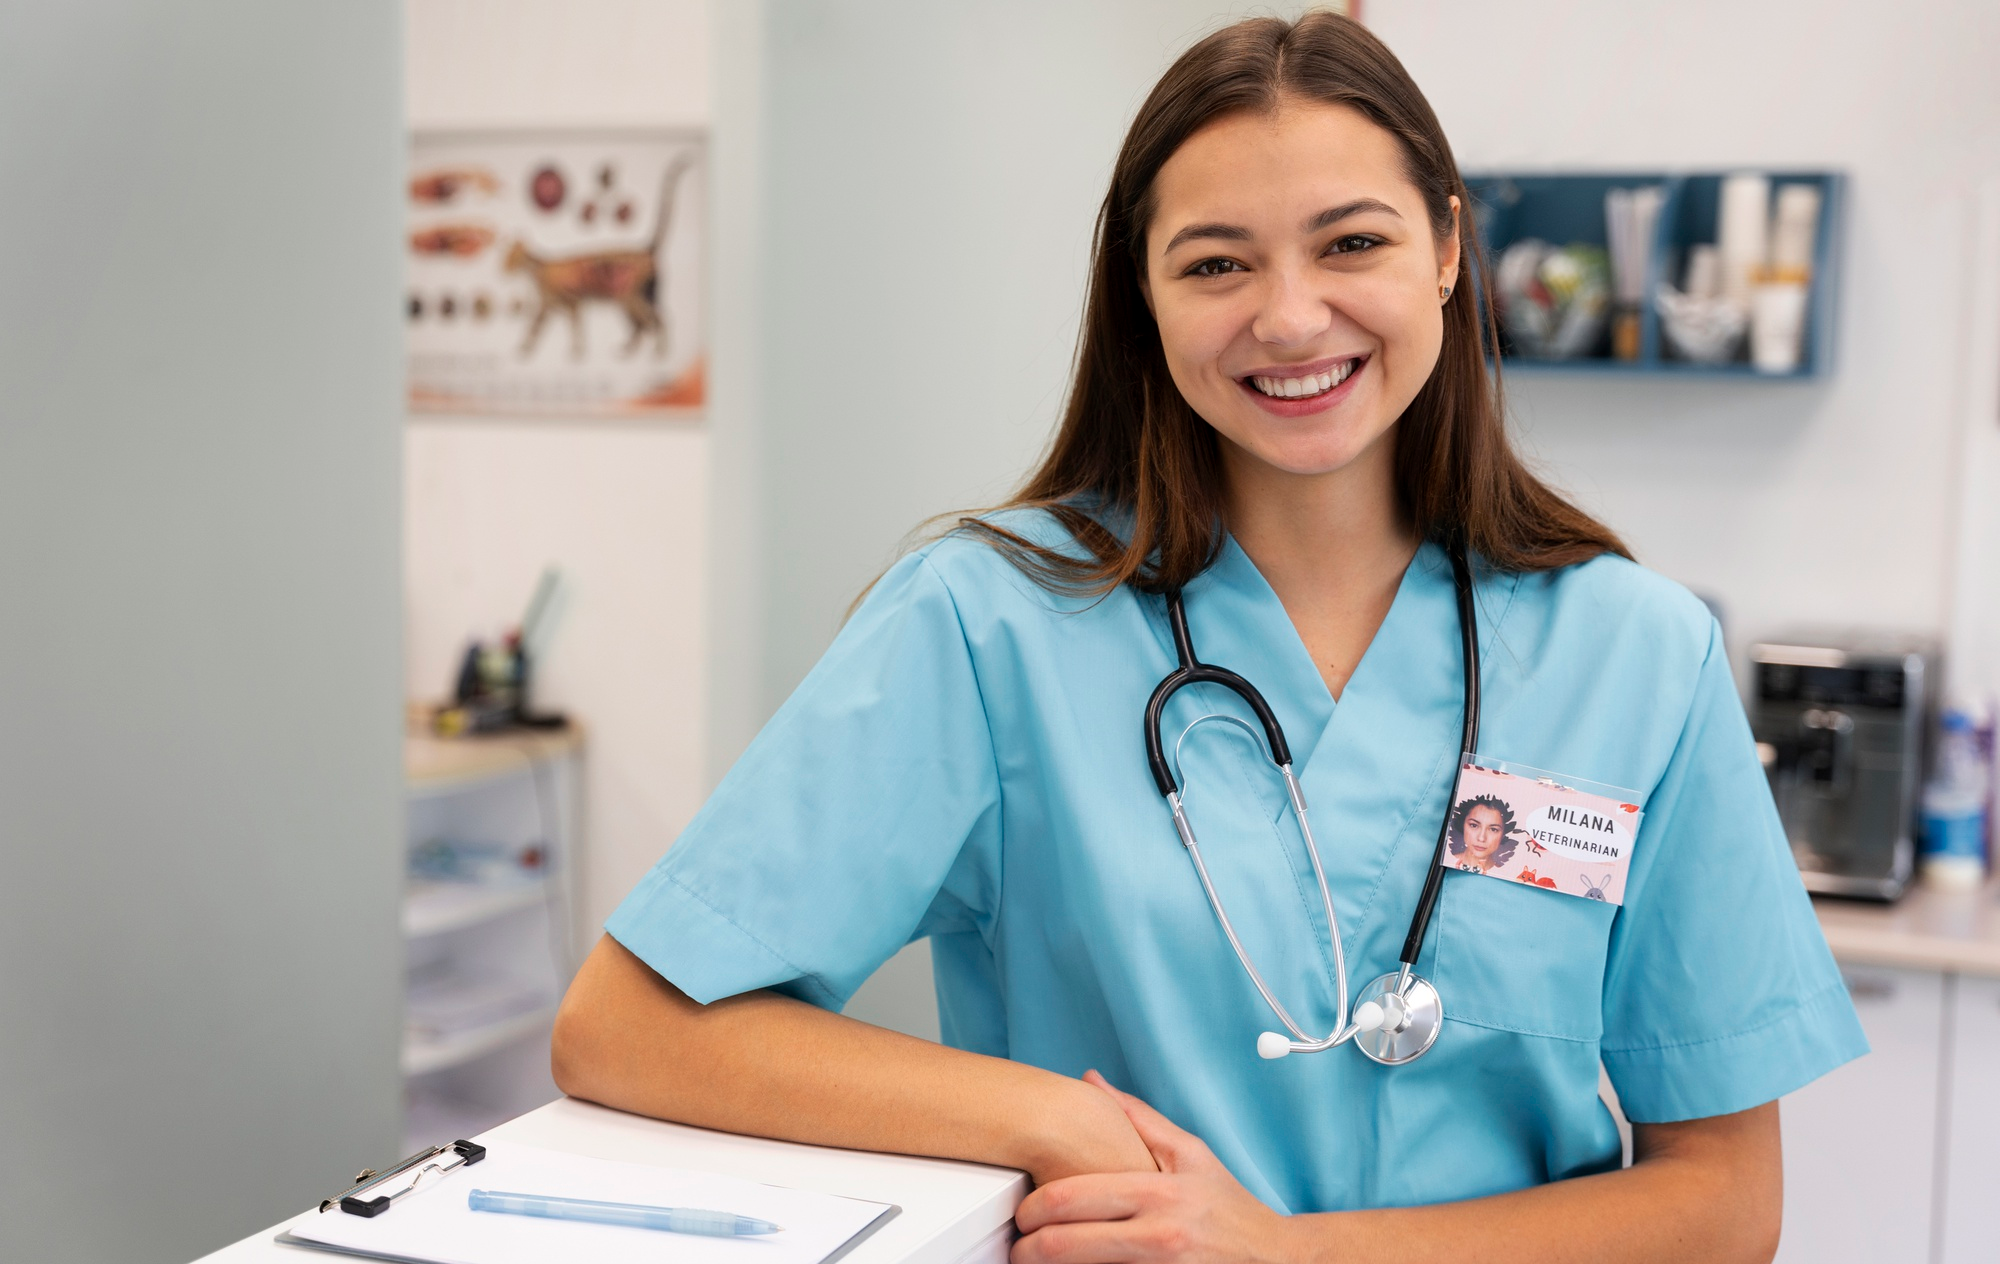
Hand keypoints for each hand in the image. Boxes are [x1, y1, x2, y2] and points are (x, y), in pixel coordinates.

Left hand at [1013, 1071, 1298, 1263]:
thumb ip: (1137, 1120)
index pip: (1070, 1198)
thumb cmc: (1230, 1209)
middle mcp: (1158, 1235)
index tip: (1022, 1214)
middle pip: (1064, 1244)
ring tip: (1037, 1262)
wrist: (1277, 1261)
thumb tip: (1090, 1082)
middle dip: (1027, 1248)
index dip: (1031, 1208)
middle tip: (1017, 1246)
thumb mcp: (1191, 1155)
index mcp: (1158, 1193)